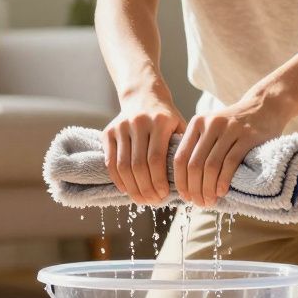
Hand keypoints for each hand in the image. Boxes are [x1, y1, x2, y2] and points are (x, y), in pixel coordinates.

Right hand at [103, 86, 185, 204]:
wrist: (143, 96)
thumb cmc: (166, 118)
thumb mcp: (180, 127)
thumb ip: (184, 149)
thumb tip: (189, 182)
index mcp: (160, 122)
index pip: (156, 159)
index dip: (158, 181)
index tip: (164, 195)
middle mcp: (138, 122)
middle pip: (138, 165)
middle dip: (145, 188)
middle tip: (153, 201)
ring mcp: (121, 127)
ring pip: (123, 166)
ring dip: (132, 188)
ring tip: (141, 199)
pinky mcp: (108, 132)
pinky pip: (110, 162)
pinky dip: (118, 180)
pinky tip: (128, 190)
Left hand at [174, 89, 291, 207]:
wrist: (265, 105)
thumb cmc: (235, 124)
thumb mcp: (212, 127)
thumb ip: (198, 146)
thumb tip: (184, 180)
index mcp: (197, 123)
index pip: (180, 157)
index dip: (180, 181)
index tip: (185, 197)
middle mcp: (210, 124)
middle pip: (194, 165)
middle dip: (194, 189)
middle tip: (199, 203)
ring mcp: (229, 129)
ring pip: (211, 166)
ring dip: (208, 189)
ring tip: (209, 201)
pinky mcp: (248, 136)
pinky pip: (230, 163)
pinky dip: (223, 180)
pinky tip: (221, 192)